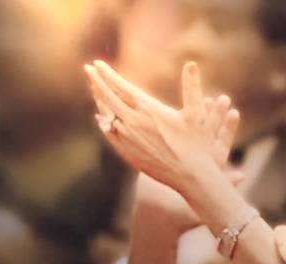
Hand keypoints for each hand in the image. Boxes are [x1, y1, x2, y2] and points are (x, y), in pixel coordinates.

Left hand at [87, 60, 236, 203]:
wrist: (191, 177)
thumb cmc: (197, 145)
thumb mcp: (197, 114)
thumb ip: (192, 87)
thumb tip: (192, 64)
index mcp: (149, 110)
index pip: (121, 87)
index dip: (108, 74)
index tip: (97, 64)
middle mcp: (134, 123)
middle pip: (108, 98)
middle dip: (96, 82)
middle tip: (88, 70)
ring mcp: (128, 139)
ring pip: (107, 115)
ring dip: (100, 100)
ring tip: (96, 90)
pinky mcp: (128, 153)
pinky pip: (109, 133)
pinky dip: (103, 122)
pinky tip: (101, 117)